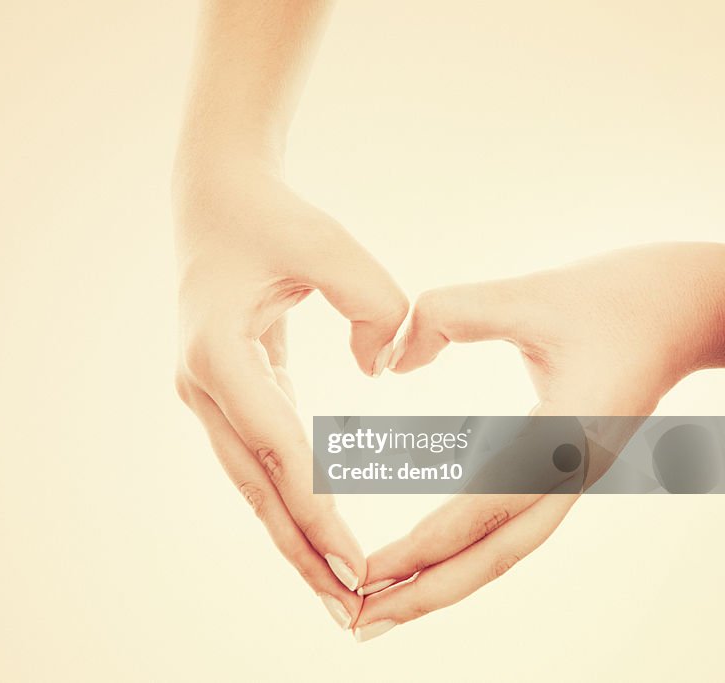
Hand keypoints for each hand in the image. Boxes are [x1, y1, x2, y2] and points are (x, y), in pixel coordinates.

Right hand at [174, 159, 407, 627]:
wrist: (215, 202)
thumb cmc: (271, 217)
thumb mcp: (327, 244)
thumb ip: (373, 303)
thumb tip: (384, 372)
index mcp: (217, 353)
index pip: (275, 444)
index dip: (318, 505)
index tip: (356, 559)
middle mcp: (201, 385)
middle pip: (257, 485)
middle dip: (303, 548)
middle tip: (348, 607)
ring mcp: (206, 394)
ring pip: (254, 483)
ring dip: (294, 535)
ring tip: (336, 592)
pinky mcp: (223, 394)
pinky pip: (259, 459)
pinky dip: (291, 498)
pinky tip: (319, 534)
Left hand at [353, 242, 724, 640]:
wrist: (688, 308)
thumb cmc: (616, 296)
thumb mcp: (528, 295)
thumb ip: (448, 315)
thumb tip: (389, 361)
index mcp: (567, 438)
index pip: (486, 507)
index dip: (426, 543)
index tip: (369, 571)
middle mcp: (570, 472)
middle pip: (493, 556)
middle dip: (425, 594)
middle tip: (359, 624)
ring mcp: (570, 478)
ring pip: (501, 549)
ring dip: (441, 582)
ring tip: (382, 608)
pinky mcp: (561, 470)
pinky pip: (507, 526)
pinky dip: (462, 551)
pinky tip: (423, 562)